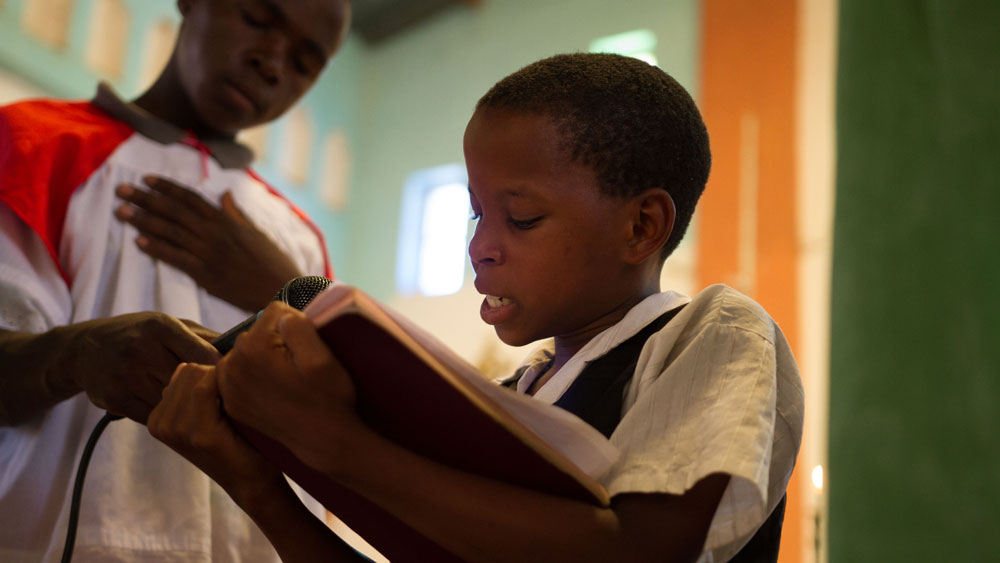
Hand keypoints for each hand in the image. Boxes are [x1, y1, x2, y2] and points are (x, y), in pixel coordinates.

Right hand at [61, 312, 220, 422]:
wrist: (84, 349)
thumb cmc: (139, 335)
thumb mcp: (168, 325)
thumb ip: (205, 337)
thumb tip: (244, 348)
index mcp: (161, 327)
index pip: (204, 354)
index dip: (222, 371)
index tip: (232, 381)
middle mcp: (142, 348)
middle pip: (190, 381)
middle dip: (204, 391)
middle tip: (218, 399)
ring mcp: (126, 375)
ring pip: (173, 402)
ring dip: (184, 406)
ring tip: (194, 405)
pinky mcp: (115, 398)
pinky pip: (153, 416)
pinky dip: (164, 416)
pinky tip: (169, 410)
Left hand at [114, 175, 302, 310]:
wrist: (282, 288)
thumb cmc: (273, 261)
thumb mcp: (256, 232)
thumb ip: (236, 213)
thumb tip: (225, 194)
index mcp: (227, 221)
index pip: (191, 199)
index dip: (167, 188)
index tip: (146, 179)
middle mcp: (215, 233)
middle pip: (174, 211)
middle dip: (146, 199)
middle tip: (121, 190)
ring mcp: (209, 253)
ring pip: (171, 232)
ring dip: (144, 220)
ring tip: (121, 211)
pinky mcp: (206, 274)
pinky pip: (177, 258)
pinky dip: (157, 249)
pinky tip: (139, 241)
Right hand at [148, 363, 283, 502]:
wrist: (252, 480)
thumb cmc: (238, 437)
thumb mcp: (209, 407)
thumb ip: (199, 380)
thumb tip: (214, 338)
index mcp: (158, 415)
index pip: (181, 368)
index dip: (211, 372)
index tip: (228, 389)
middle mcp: (159, 421)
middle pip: (189, 368)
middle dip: (216, 376)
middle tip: (233, 402)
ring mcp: (174, 428)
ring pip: (198, 374)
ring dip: (224, 384)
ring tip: (234, 410)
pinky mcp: (195, 432)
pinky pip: (207, 386)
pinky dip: (227, 389)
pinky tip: (236, 411)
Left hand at [216, 302, 364, 474]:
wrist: (323, 441)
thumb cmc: (328, 398)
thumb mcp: (321, 356)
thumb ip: (297, 325)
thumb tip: (281, 315)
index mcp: (254, 348)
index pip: (275, 312)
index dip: (297, 326)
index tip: (306, 350)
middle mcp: (232, 365)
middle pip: (258, 332)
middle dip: (277, 342)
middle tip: (297, 368)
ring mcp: (228, 386)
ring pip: (248, 352)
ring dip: (264, 358)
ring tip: (285, 381)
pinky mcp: (231, 402)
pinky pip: (240, 374)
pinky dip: (254, 377)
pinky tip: (272, 392)